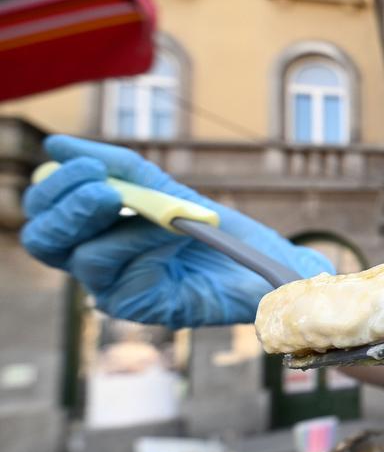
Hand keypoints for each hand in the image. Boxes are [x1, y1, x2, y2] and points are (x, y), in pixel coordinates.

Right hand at [21, 135, 331, 327]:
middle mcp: (98, 264)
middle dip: (67, 206)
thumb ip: (120, 169)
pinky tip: (175, 234)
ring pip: (83, 256)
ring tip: (163, 214)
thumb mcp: (169, 191)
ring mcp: (116, 288)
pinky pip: (121, 275)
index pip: (45, 213)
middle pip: (44, 239)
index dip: (56, 187)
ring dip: (123, 223)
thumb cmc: (222, 233)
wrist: (271, 268)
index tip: (84, 162)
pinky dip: (145, 244)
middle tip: (103, 188)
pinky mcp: (138, 307)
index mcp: (98, 234)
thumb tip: (57, 144)